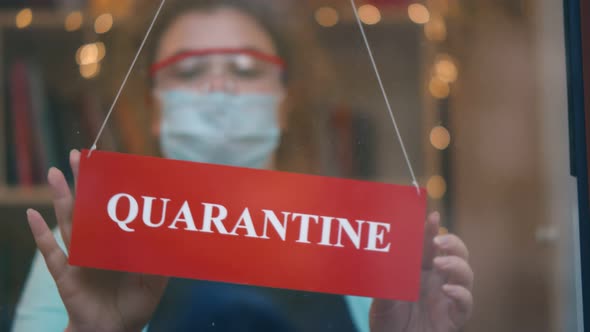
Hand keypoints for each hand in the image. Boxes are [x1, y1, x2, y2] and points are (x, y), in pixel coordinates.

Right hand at [26, 150, 167, 331]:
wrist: (114, 331)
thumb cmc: (135, 305)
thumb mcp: (155, 282)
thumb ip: (164, 261)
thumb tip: (178, 239)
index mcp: (118, 242)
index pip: (115, 209)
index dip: (113, 188)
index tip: (112, 163)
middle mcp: (97, 244)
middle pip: (89, 206)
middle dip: (84, 181)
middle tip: (79, 155)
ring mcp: (79, 256)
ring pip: (69, 221)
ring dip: (62, 197)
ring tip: (55, 172)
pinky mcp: (65, 274)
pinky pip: (51, 252)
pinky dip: (40, 234)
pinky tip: (32, 214)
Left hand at [369, 212, 472, 331]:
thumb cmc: (386, 320)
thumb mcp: (381, 297)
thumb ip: (383, 278)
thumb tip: (376, 253)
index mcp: (420, 270)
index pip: (430, 245)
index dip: (432, 229)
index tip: (432, 216)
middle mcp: (437, 280)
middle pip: (456, 253)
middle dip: (452, 242)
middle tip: (438, 240)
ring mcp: (448, 298)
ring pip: (466, 273)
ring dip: (456, 264)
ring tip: (440, 263)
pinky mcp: (454, 318)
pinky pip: (467, 303)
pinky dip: (461, 293)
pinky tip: (448, 289)